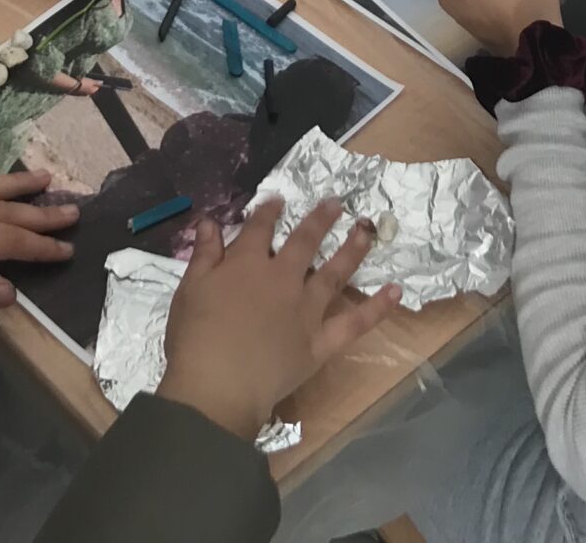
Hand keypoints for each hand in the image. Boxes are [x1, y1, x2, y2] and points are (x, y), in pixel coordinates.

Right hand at [158, 200, 400, 441]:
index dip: (268, 211)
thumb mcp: (189, 288)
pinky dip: (377, 307)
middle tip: (336, 203)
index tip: (278, 199)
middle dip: (320, 220)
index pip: (258, 229)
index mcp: (246, 264)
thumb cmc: (196, 337)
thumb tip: (210, 220)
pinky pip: (354, 323)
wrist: (219, 384)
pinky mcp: (321, 342)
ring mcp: (306, 310)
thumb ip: (204, 253)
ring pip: (334, 274)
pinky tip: (396, 291)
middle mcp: (282, 279)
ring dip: (352, 250)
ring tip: (367, 232)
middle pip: (304, 242)